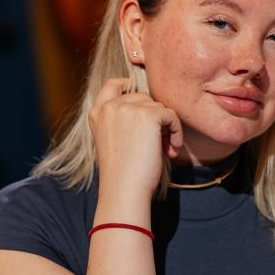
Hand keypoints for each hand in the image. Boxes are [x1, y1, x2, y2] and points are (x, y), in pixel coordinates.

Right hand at [88, 78, 183, 196]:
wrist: (124, 189)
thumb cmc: (122, 173)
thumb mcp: (113, 141)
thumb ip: (122, 121)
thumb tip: (153, 109)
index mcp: (97, 113)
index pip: (113, 85)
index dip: (129, 86)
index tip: (144, 101)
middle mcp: (110, 107)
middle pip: (143, 98)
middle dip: (154, 119)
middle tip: (159, 143)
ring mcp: (127, 108)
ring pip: (159, 107)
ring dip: (166, 127)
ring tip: (165, 149)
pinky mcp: (147, 114)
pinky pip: (171, 115)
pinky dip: (176, 131)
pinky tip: (171, 150)